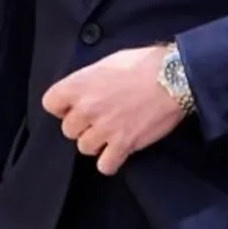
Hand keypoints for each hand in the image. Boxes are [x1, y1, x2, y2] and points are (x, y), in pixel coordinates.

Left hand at [41, 45, 186, 175]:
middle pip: (68, 129)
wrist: (177, 76)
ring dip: (97, 143)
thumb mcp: (106, 63)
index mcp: (77, 86)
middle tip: (101, 118)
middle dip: (82, 126)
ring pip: (84, 147)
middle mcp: (86, 109)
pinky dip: (110, 162)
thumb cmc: (144, 64)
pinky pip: (105, 165)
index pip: (50, 104)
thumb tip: (80, 92)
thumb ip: (87, 80)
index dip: (62, 107)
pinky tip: (118, 151)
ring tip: (112, 132)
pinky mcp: (124, 143)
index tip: (74, 106)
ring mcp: (104, 128)